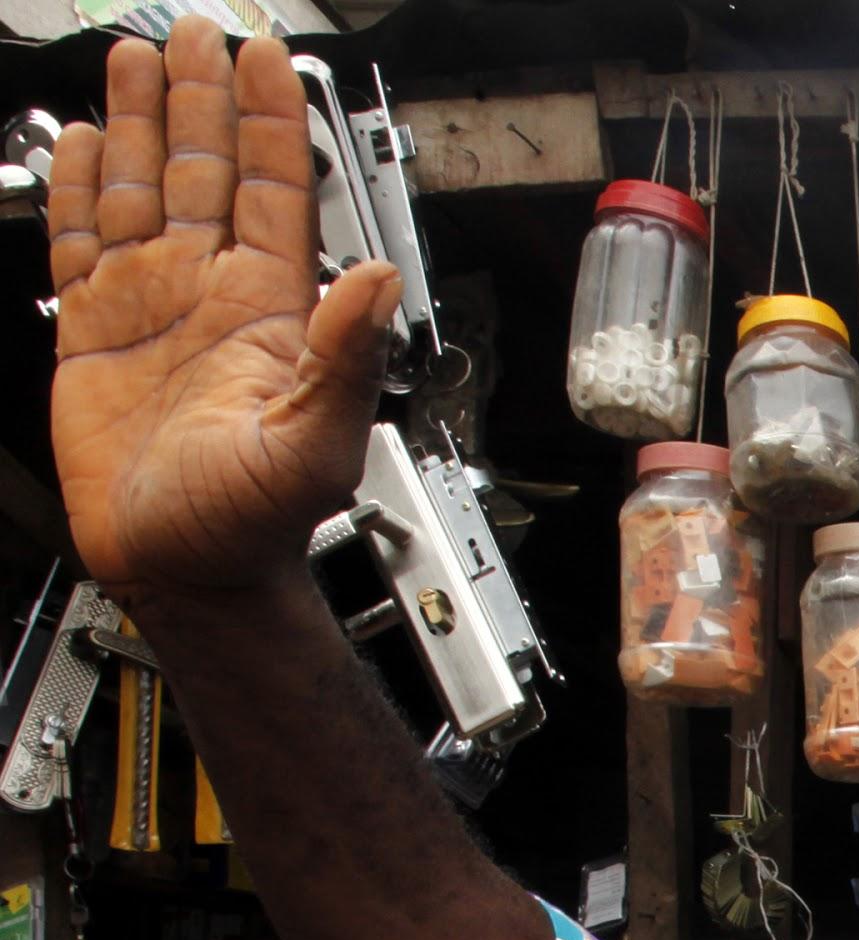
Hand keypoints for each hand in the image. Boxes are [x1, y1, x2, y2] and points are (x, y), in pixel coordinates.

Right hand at [47, 20, 397, 602]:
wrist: (185, 566)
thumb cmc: (256, 524)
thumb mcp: (317, 441)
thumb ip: (347, 358)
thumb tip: (375, 282)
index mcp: (268, 310)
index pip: (273, 191)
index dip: (268, 123)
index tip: (266, 61)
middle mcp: (211, 293)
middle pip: (207, 169)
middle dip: (202, 99)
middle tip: (196, 32)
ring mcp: (151, 304)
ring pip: (145, 188)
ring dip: (144, 124)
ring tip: (139, 59)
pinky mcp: (93, 327)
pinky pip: (83, 240)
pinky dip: (83, 188)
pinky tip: (88, 142)